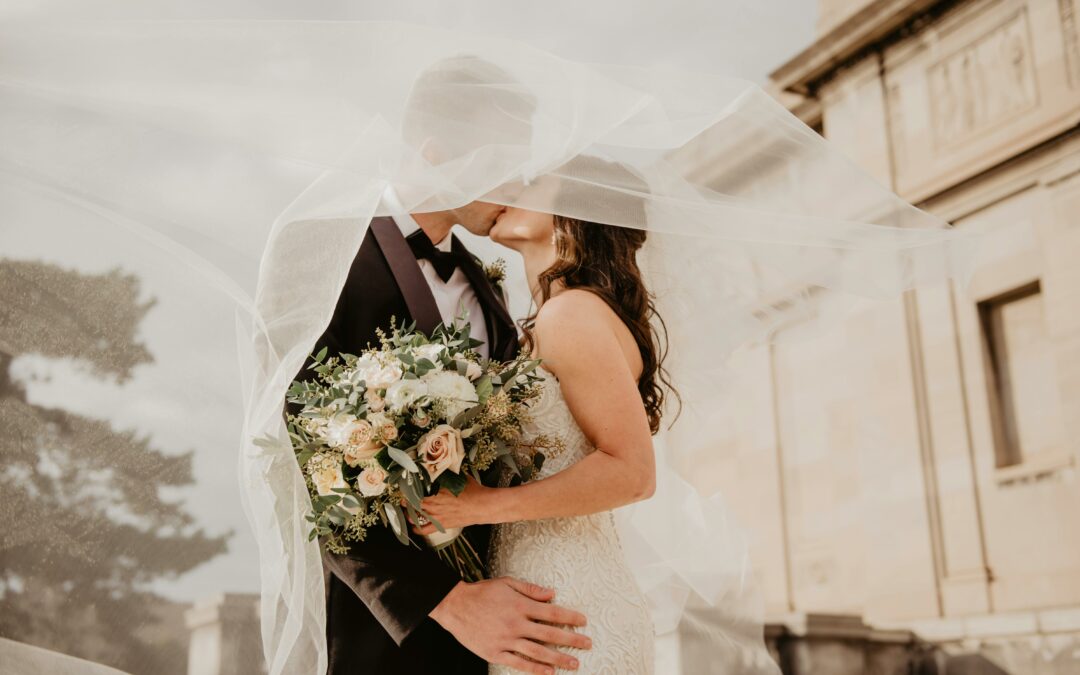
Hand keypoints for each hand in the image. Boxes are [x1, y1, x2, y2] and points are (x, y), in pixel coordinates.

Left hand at [410, 475, 493, 533]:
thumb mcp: (461, 477)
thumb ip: (450, 474)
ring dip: (408, 512)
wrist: (483, 506)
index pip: (416, 489)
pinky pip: (424, 529)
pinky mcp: (441, 524)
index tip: (405, 486)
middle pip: (412, 502)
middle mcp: (434, 503)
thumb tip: (446, 467)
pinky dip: (416, 528)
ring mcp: (436, 515)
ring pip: (415, 515)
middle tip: (404, 497)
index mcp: (437, 490)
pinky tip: (413, 526)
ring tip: (407, 509)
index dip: (408, 488)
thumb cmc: (474, 490)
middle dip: (406, 500)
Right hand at [430, 577, 590, 673]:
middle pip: (550, 634)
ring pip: (538, 652)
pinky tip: (549, 672)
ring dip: (558, 658)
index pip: (552, 612)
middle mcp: (516, 624)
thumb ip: (530, 589)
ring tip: (574, 663)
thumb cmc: (482, 592)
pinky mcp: (495, 653)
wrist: (454, 606)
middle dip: (571, 640)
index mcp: (520, 605)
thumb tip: (552, 594)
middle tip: (587, 644)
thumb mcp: (507, 583)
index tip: (583, 621)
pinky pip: (519, 664)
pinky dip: (535, 669)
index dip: (570, 617)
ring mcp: (506, 640)